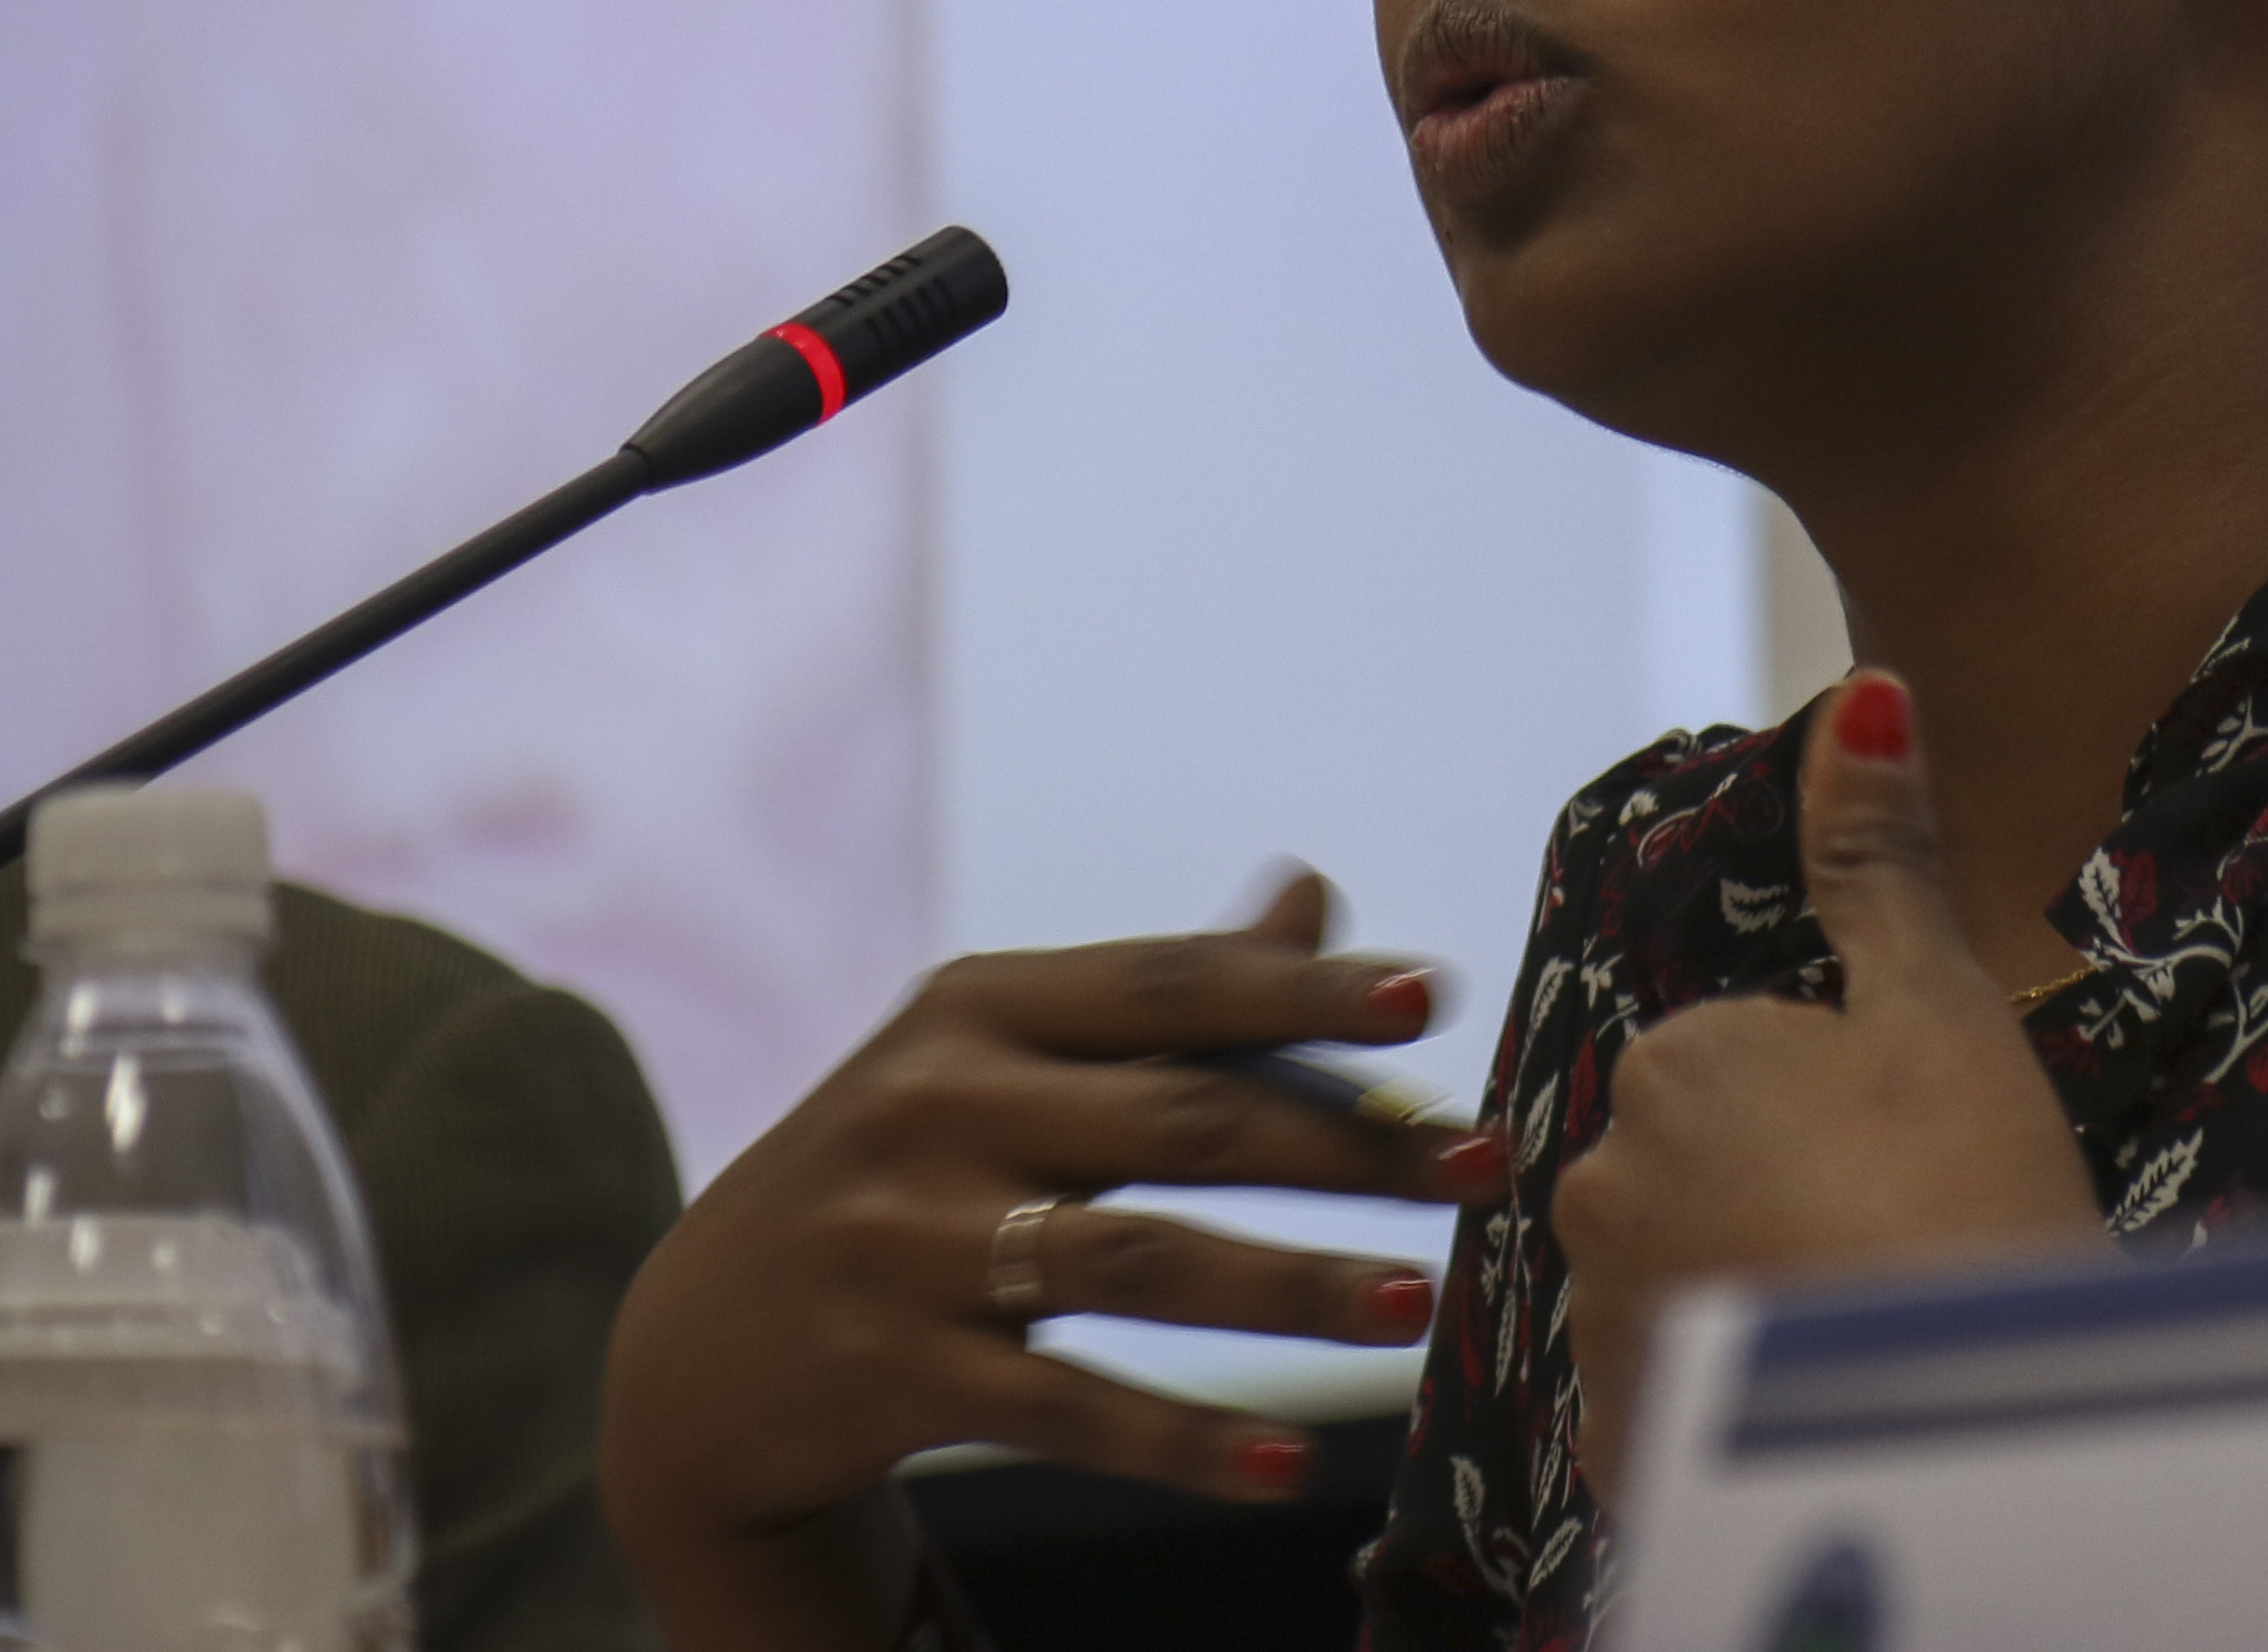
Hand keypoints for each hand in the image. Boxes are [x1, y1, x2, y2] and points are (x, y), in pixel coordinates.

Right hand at [599, 872, 1513, 1648]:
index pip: (1170, 986)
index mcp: (977, 1007)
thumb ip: (1162, 995)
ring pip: (1136, 1264)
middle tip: (1480, 1167)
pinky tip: (1290, 1466)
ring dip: (1287, 1289)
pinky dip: (1183, 1440)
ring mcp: (906, 1243)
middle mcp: (935, 1107)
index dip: (1303, 992)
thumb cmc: (903, 1171)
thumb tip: (1317, 895)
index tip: (1431, 998)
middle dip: (1345, 1147)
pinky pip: (1065, 1407)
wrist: (694, 1349)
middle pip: (1180, 1122)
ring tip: (1414, 1307)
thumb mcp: (1000, 1058)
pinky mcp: (892, 1372)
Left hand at [1555, 672, 2104, 1495]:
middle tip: (1899, 1247)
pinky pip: (1674, 1396)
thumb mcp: (1943, 1010)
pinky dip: (1737, 1402)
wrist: (1972, 1441)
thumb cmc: (1972, 1200)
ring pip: (1685, 1278)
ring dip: (1755, 1299)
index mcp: (1677, 1061)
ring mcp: (1601, 1320)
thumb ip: (1883, 860)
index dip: (1846, 1110)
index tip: (1913, 1162)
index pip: (1750, 1062)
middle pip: (1705, 1167)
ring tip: (1864, 1334)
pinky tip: (1820, 1412)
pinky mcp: (1620, 1443)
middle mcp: (1602, 1181)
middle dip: (1785, 1201)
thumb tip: (1866, 694)